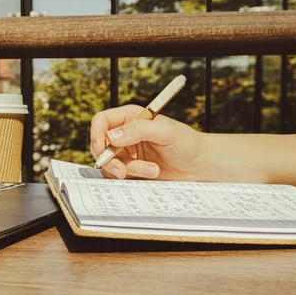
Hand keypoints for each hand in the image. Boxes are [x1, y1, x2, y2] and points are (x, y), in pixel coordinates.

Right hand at [90, 105, 204, 179]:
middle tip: (122, 171)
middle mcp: (125, 135)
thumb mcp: (165, 131)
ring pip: (110, 164)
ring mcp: (127, 154)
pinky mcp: (131, 170)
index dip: (97, 134)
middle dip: (109, 160)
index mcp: (130, 118)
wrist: (199, 165)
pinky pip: (120, 176)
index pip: (101, 121)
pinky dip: (133, 176)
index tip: (102, 147)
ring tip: (153, 170)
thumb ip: (138, 130)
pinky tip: (152, 173)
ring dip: (128, 170)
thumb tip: (111, 136)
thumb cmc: (186, 142)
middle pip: (100, 146)